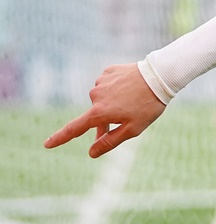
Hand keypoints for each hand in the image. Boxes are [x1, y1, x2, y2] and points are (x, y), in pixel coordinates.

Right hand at [43, 63, 166, 157]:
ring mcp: (101, 81)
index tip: (47, 144)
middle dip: (105, 121)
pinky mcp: (109, 71)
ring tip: (133, 100)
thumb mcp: (133, 129)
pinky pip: (108, 84)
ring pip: (102, 98)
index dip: (60, 138)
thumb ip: (109, 142)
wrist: (161, 75)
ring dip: (112, 103)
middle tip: (125, 121)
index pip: (74, 128)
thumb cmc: (149, 105)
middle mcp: (96, 96)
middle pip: (95, 114)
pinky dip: (116, 88)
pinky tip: (130, 87)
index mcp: (99, 112)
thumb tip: (91, 153)